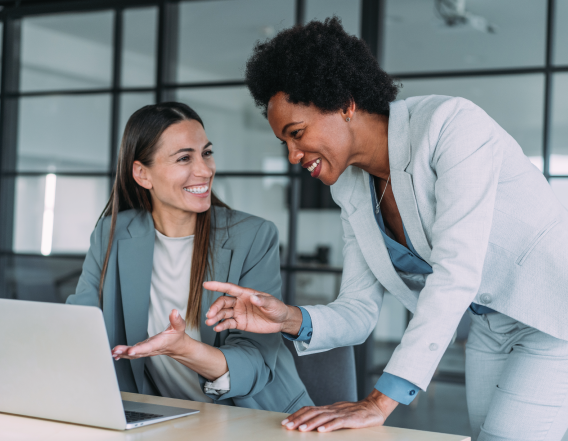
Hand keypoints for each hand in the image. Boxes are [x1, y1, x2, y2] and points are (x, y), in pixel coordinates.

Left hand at [112, 309, 188, 359]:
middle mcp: (152, 349)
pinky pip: (133, 354)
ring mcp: (147, 351)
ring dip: (123, 354)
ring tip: (113, 352)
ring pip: (134, 354)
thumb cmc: (177, 336)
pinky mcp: (144, 350)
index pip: (149, 347)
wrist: (177, 347)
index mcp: (160, 343)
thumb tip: (174, 312)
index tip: (130, 351)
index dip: (139, 349)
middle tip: (116, 350)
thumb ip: (176, 320)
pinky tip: (116, 354)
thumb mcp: (179, 326)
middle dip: (126, 352)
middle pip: (138, 351)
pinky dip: (124, 355)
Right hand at [203, 281, 301, 334]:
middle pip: (223, 302)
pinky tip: (217, 328)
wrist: (281, 321)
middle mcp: (239, 302)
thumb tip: (253, 297)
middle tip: (210, 315)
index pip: (229, 288)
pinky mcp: (240, 323)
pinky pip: (228, 323)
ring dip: (215, 317)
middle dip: (215, 307)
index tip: (206, 284)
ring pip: (223, 313)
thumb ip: (262, 300)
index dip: (217, 285)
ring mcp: (239, 313)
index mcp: (246, 294)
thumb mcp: (272, 304)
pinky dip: (221, 325)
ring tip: (209, 323)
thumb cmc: (277, 308)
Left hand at [281, 389, 397, 432]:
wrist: (374, 407)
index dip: (297, 415)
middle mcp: (332, 409)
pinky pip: (338, 422)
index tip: (286, 422)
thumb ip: (327, 417)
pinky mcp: (351, 419)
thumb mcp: (338, 414)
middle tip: (287, 426)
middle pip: (312, 412)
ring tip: (300, 429)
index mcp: (328, 408)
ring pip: (323, 417)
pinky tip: (321, 431)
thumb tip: (313, 423)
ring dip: (310, 423)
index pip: (309, 410)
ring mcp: (341, 413)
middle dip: (298, 419)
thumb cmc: (357, 413)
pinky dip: (328, 426)